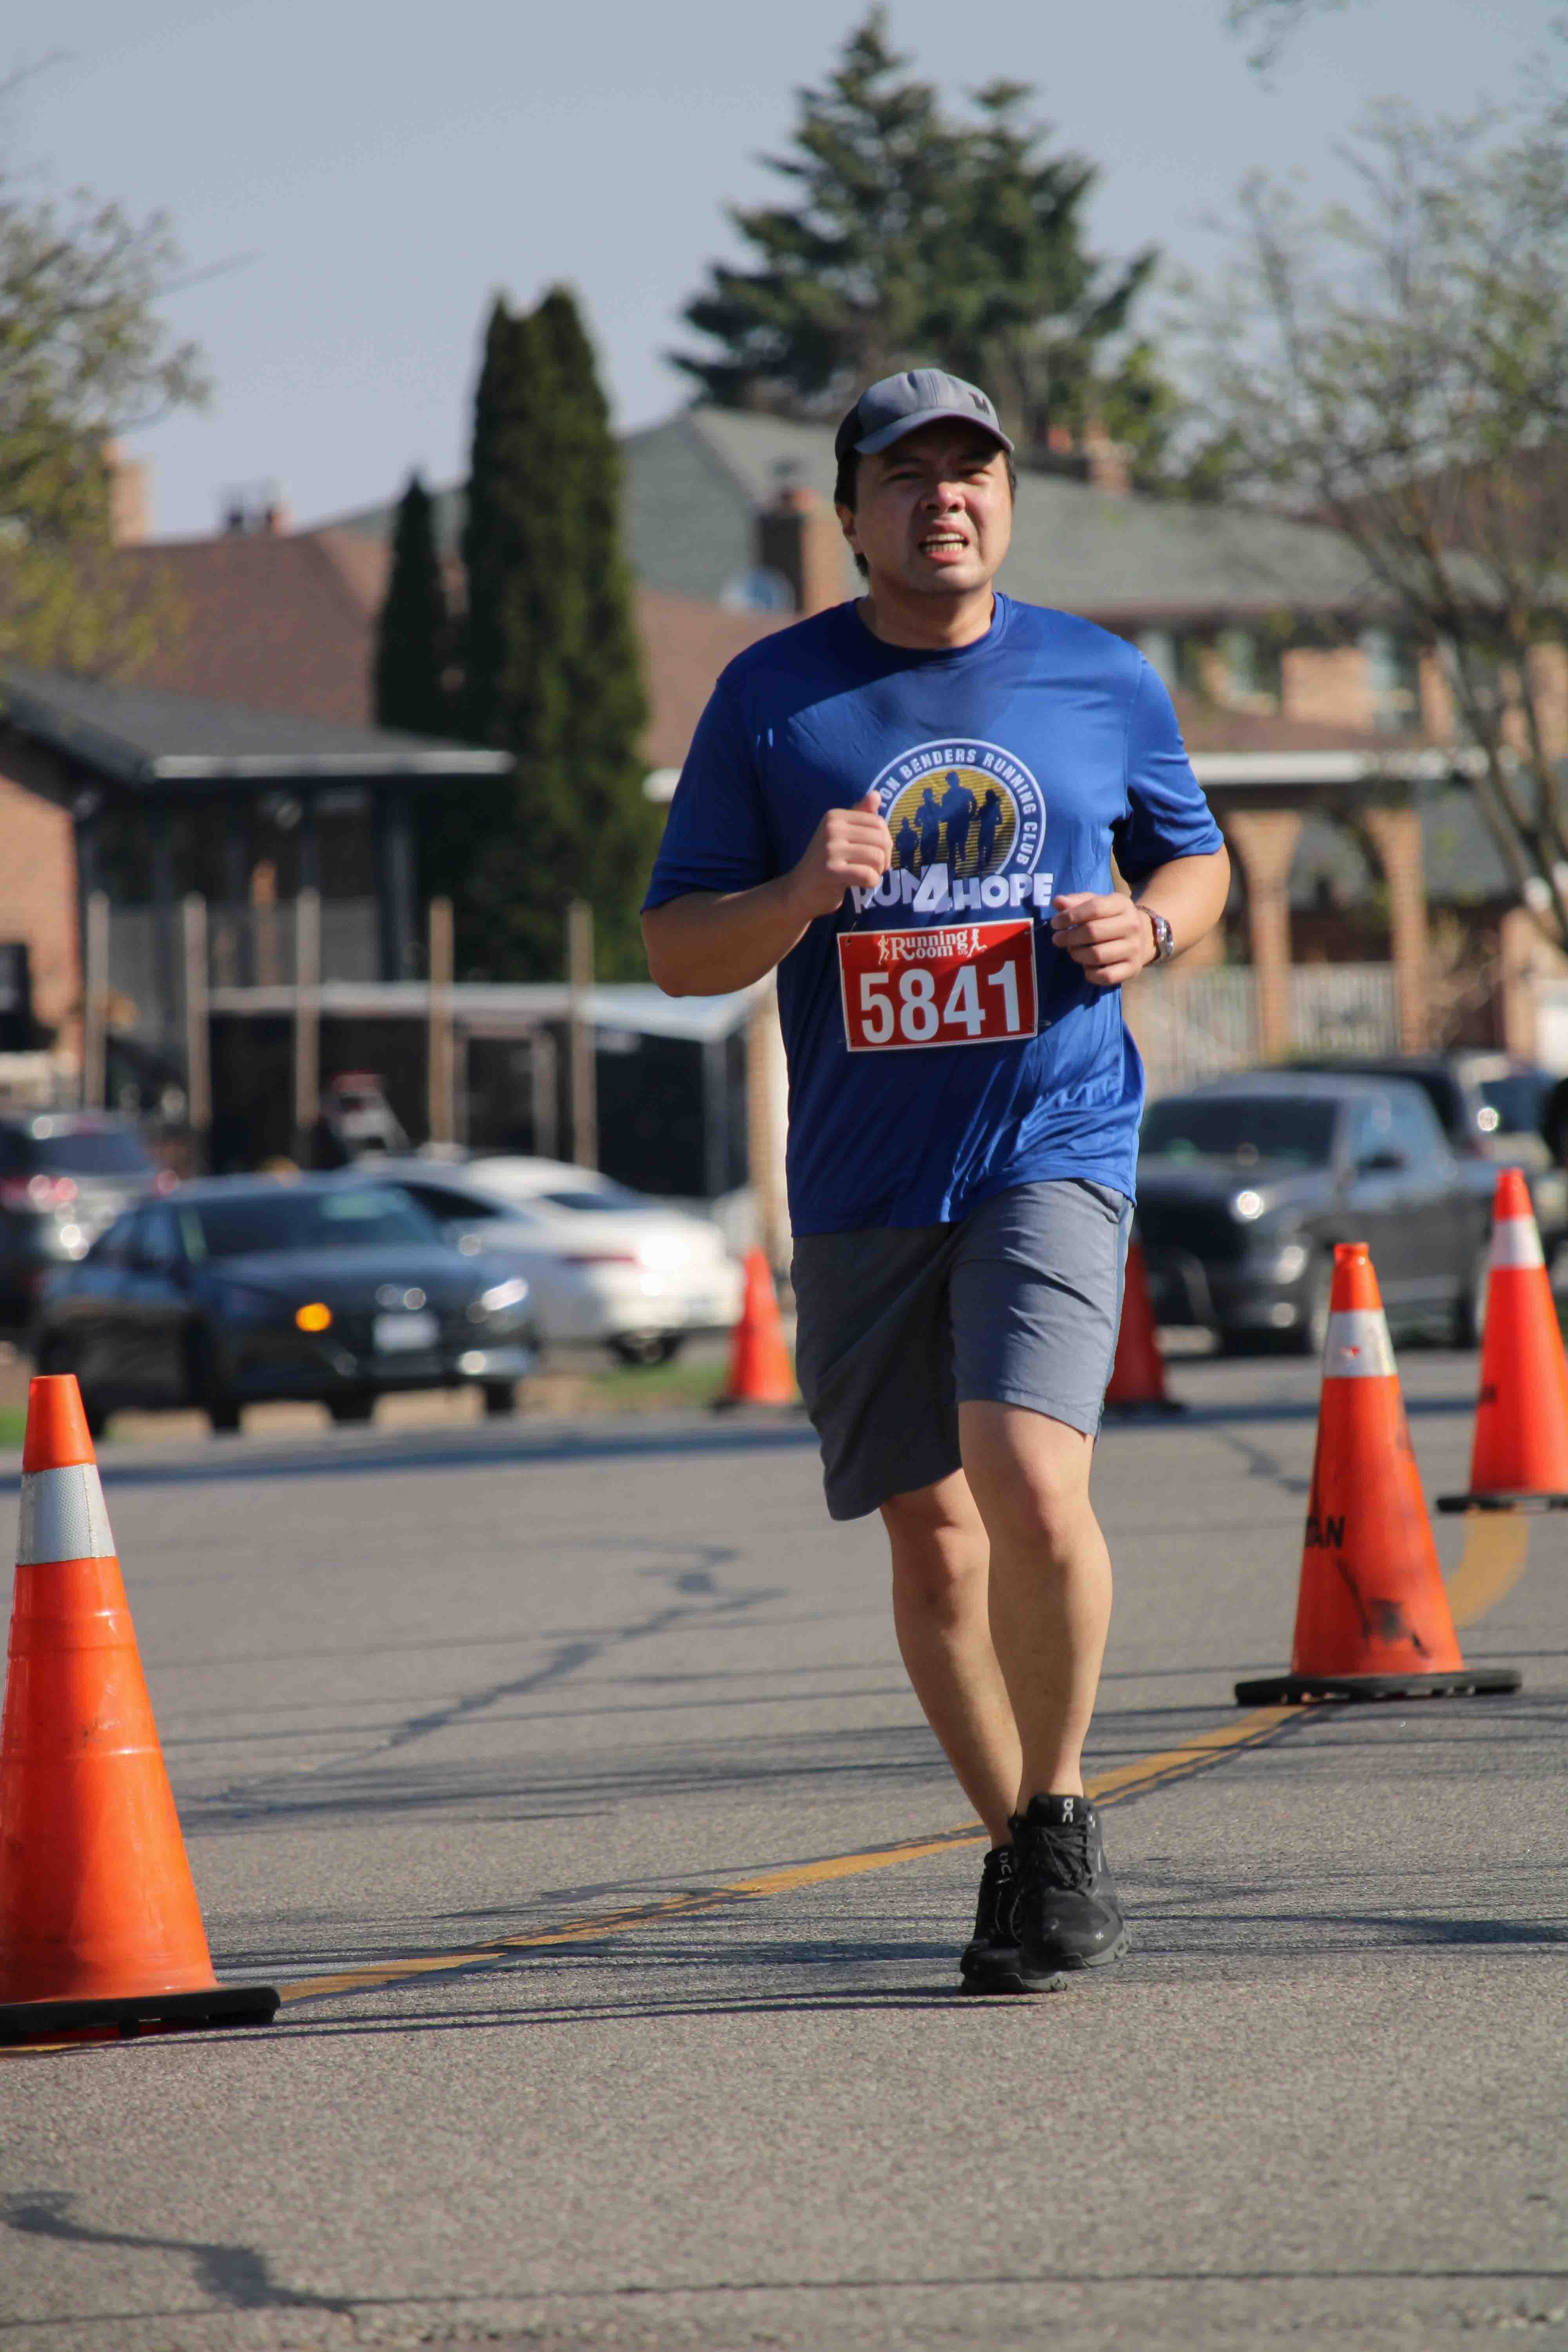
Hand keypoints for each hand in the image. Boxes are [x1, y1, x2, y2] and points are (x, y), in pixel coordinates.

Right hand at [788, 792, 891, 917]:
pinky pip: (868, 875)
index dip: (885, 841)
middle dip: (884, 858)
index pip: (878, 823)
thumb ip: (859, 815)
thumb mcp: (840, 835)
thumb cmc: (825, 862)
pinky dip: (871, 882)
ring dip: (878, 871)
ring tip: (866, 875)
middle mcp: (831, 829)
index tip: (874, 854)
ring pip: (877, 857)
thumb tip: (876, 794)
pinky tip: (861, 885)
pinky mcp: (831, 871)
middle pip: (881, 840)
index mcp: (834, 816)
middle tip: (873, 868)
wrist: (799, 890)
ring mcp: (830, 850)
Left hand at [1049, 892, 1156, 986]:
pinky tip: (1086, 966)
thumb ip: (1076, 901)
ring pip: (1097, 955)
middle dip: (1069, 937)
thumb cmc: (1111, 917)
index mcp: (1122, 904)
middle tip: (1058, 939)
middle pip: (1093, 932)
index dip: (1070, 916)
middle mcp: (1132, 925)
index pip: (1094, 908)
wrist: (1142, 936)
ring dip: (1077, 954)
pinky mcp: (1133, 968)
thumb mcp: (1096, 903)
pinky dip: (1090, 973)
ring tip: (1072, 950)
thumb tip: (1057, 902)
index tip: (1055, 923)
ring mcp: (1134, 948)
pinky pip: (1106, 976)